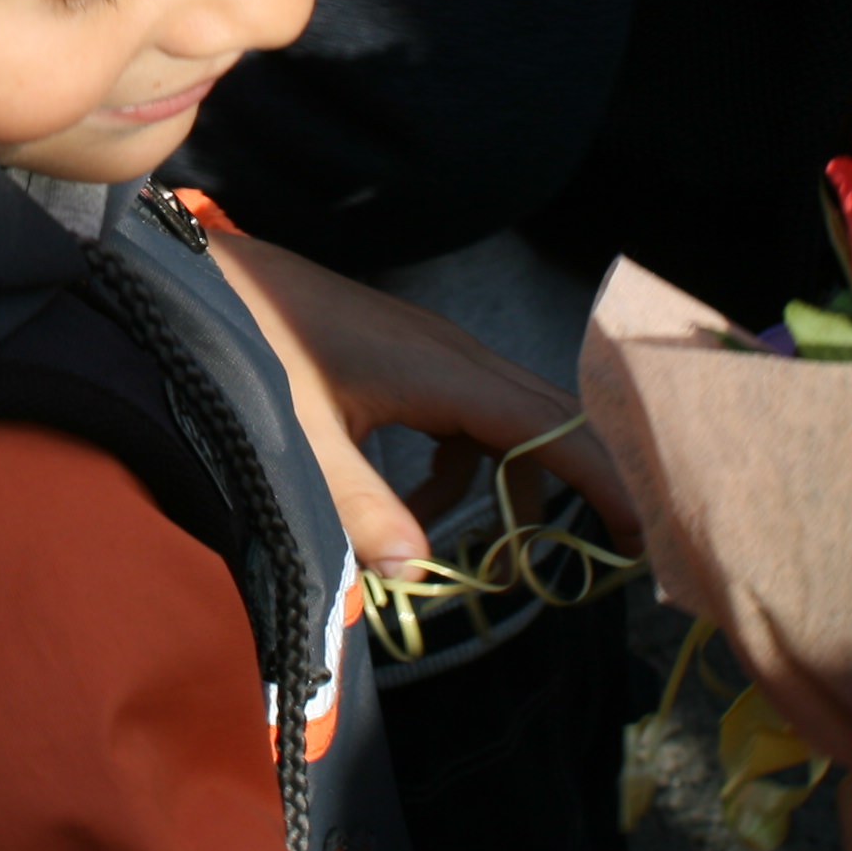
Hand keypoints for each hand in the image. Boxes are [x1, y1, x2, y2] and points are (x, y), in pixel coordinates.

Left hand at [211, 232, 641, 567]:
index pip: (547, 426)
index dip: (598, 478)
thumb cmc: (253, 349)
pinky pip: (467, 416)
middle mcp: (454, 355)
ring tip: (507, 555)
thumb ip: (358, 506)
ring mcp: (433, 353)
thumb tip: (418, 573)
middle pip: (547, 417)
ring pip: (509, 417)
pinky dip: (466, 466)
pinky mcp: (408, 358)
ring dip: (516, 481)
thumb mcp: (301, 437)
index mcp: (443, 371)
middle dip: (583, 481)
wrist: (212, 277)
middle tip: (615, 548)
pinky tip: (424, 508)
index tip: (639, 532)